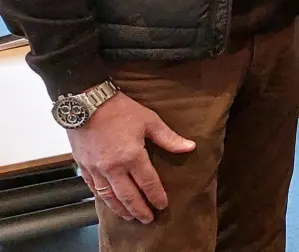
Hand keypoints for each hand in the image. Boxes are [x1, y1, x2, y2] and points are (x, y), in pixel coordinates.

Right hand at [69, 93, 195, 223]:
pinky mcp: (84, 166)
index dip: (156, 196)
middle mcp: (113, 167)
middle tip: (148, 219)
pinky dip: (103, 198)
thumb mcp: (149, 120)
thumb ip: (168, 138)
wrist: (86, 103)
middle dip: (139, 209)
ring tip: (130, 217)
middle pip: (128, 196)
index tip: (162, 205)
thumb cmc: (120, 109)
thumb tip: (189, 147)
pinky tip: (109, 202)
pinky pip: (94, 188)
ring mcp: (96, 169)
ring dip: (121, 209)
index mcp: (132, 156)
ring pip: (109, 196)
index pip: (148, 183)